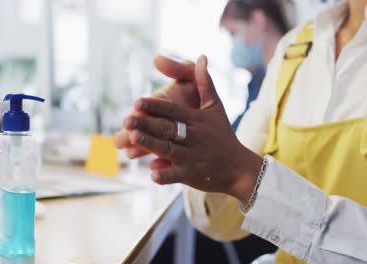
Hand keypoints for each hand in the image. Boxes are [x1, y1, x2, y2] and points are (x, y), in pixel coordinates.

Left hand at [121, 55, 262, 202]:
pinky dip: (166, 174)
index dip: (156, 106)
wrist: (240, 167)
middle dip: (147, 123)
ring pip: (168, 149)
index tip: (138, 101)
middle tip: (126, 118)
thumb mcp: (216, 108)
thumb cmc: (224, 136)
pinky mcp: (191, 175)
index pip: (173, 111)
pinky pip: (176, 174)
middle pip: (167, 128)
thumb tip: (201, 57)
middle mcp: (193, 137)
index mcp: (196, 119)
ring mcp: (191, 157)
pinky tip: (152, 172)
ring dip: (150, 144)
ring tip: (133, 138)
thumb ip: (205, 83)